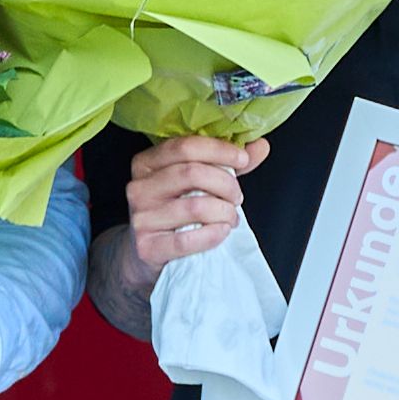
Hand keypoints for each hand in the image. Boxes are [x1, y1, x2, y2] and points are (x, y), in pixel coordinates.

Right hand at [124, 135, 261, 270]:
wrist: (146, 253)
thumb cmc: (175, 212)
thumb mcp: (195, 182)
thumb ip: (227, 162)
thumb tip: (259, 145)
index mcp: (146, 163)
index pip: (185, 147)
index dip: (220, 150)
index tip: (243, 159)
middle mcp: (138, 187)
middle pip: (192, 174)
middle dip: (226, 184)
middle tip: (236, 196)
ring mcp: (141, 218)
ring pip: (195, 206)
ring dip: (224, 212)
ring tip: (230, 217)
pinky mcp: (147, 247)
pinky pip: (187, 240)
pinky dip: (213, 235)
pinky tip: (222, 231)